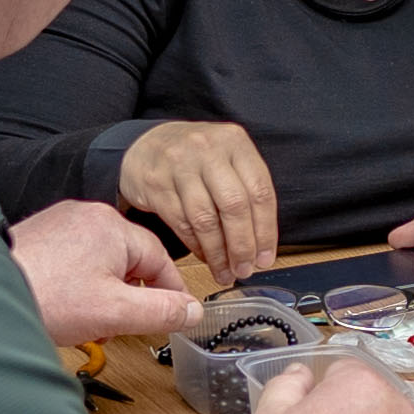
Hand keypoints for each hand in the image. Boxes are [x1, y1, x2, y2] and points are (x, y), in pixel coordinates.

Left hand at [10, 198, 199, 347]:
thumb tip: (192, 311)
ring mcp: (60, 223)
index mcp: (112, 226)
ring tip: (88, 322)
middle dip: (130, 296)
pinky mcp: (40, 236)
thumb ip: (161, 311)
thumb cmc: (45, 298)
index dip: (171, 292)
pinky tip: (66, 308)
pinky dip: (79, 286)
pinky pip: (75, 259)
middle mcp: (87, 216)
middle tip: (123, 327)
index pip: (160, 259)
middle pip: (130, 259)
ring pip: (102, 261)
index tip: (176, 316)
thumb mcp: (116, 313)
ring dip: (104, 293)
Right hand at [116, 118, 281, 278]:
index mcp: (235, 142)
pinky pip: (181, 223)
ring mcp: (179, 165)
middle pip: (234, 206)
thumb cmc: (195, 158)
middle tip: (245, 269)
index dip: (266, 231)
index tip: (265, 257)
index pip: (260, 191)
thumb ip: (246, 191)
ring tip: (225, 272)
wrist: (147, 145)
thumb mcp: (226, 159)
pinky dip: (196, 246)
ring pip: (206, 219)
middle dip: (242, 246)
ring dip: (218, 253)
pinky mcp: (156, 183)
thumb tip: (261, 245)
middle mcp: (208, 149)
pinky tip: (205, 256)